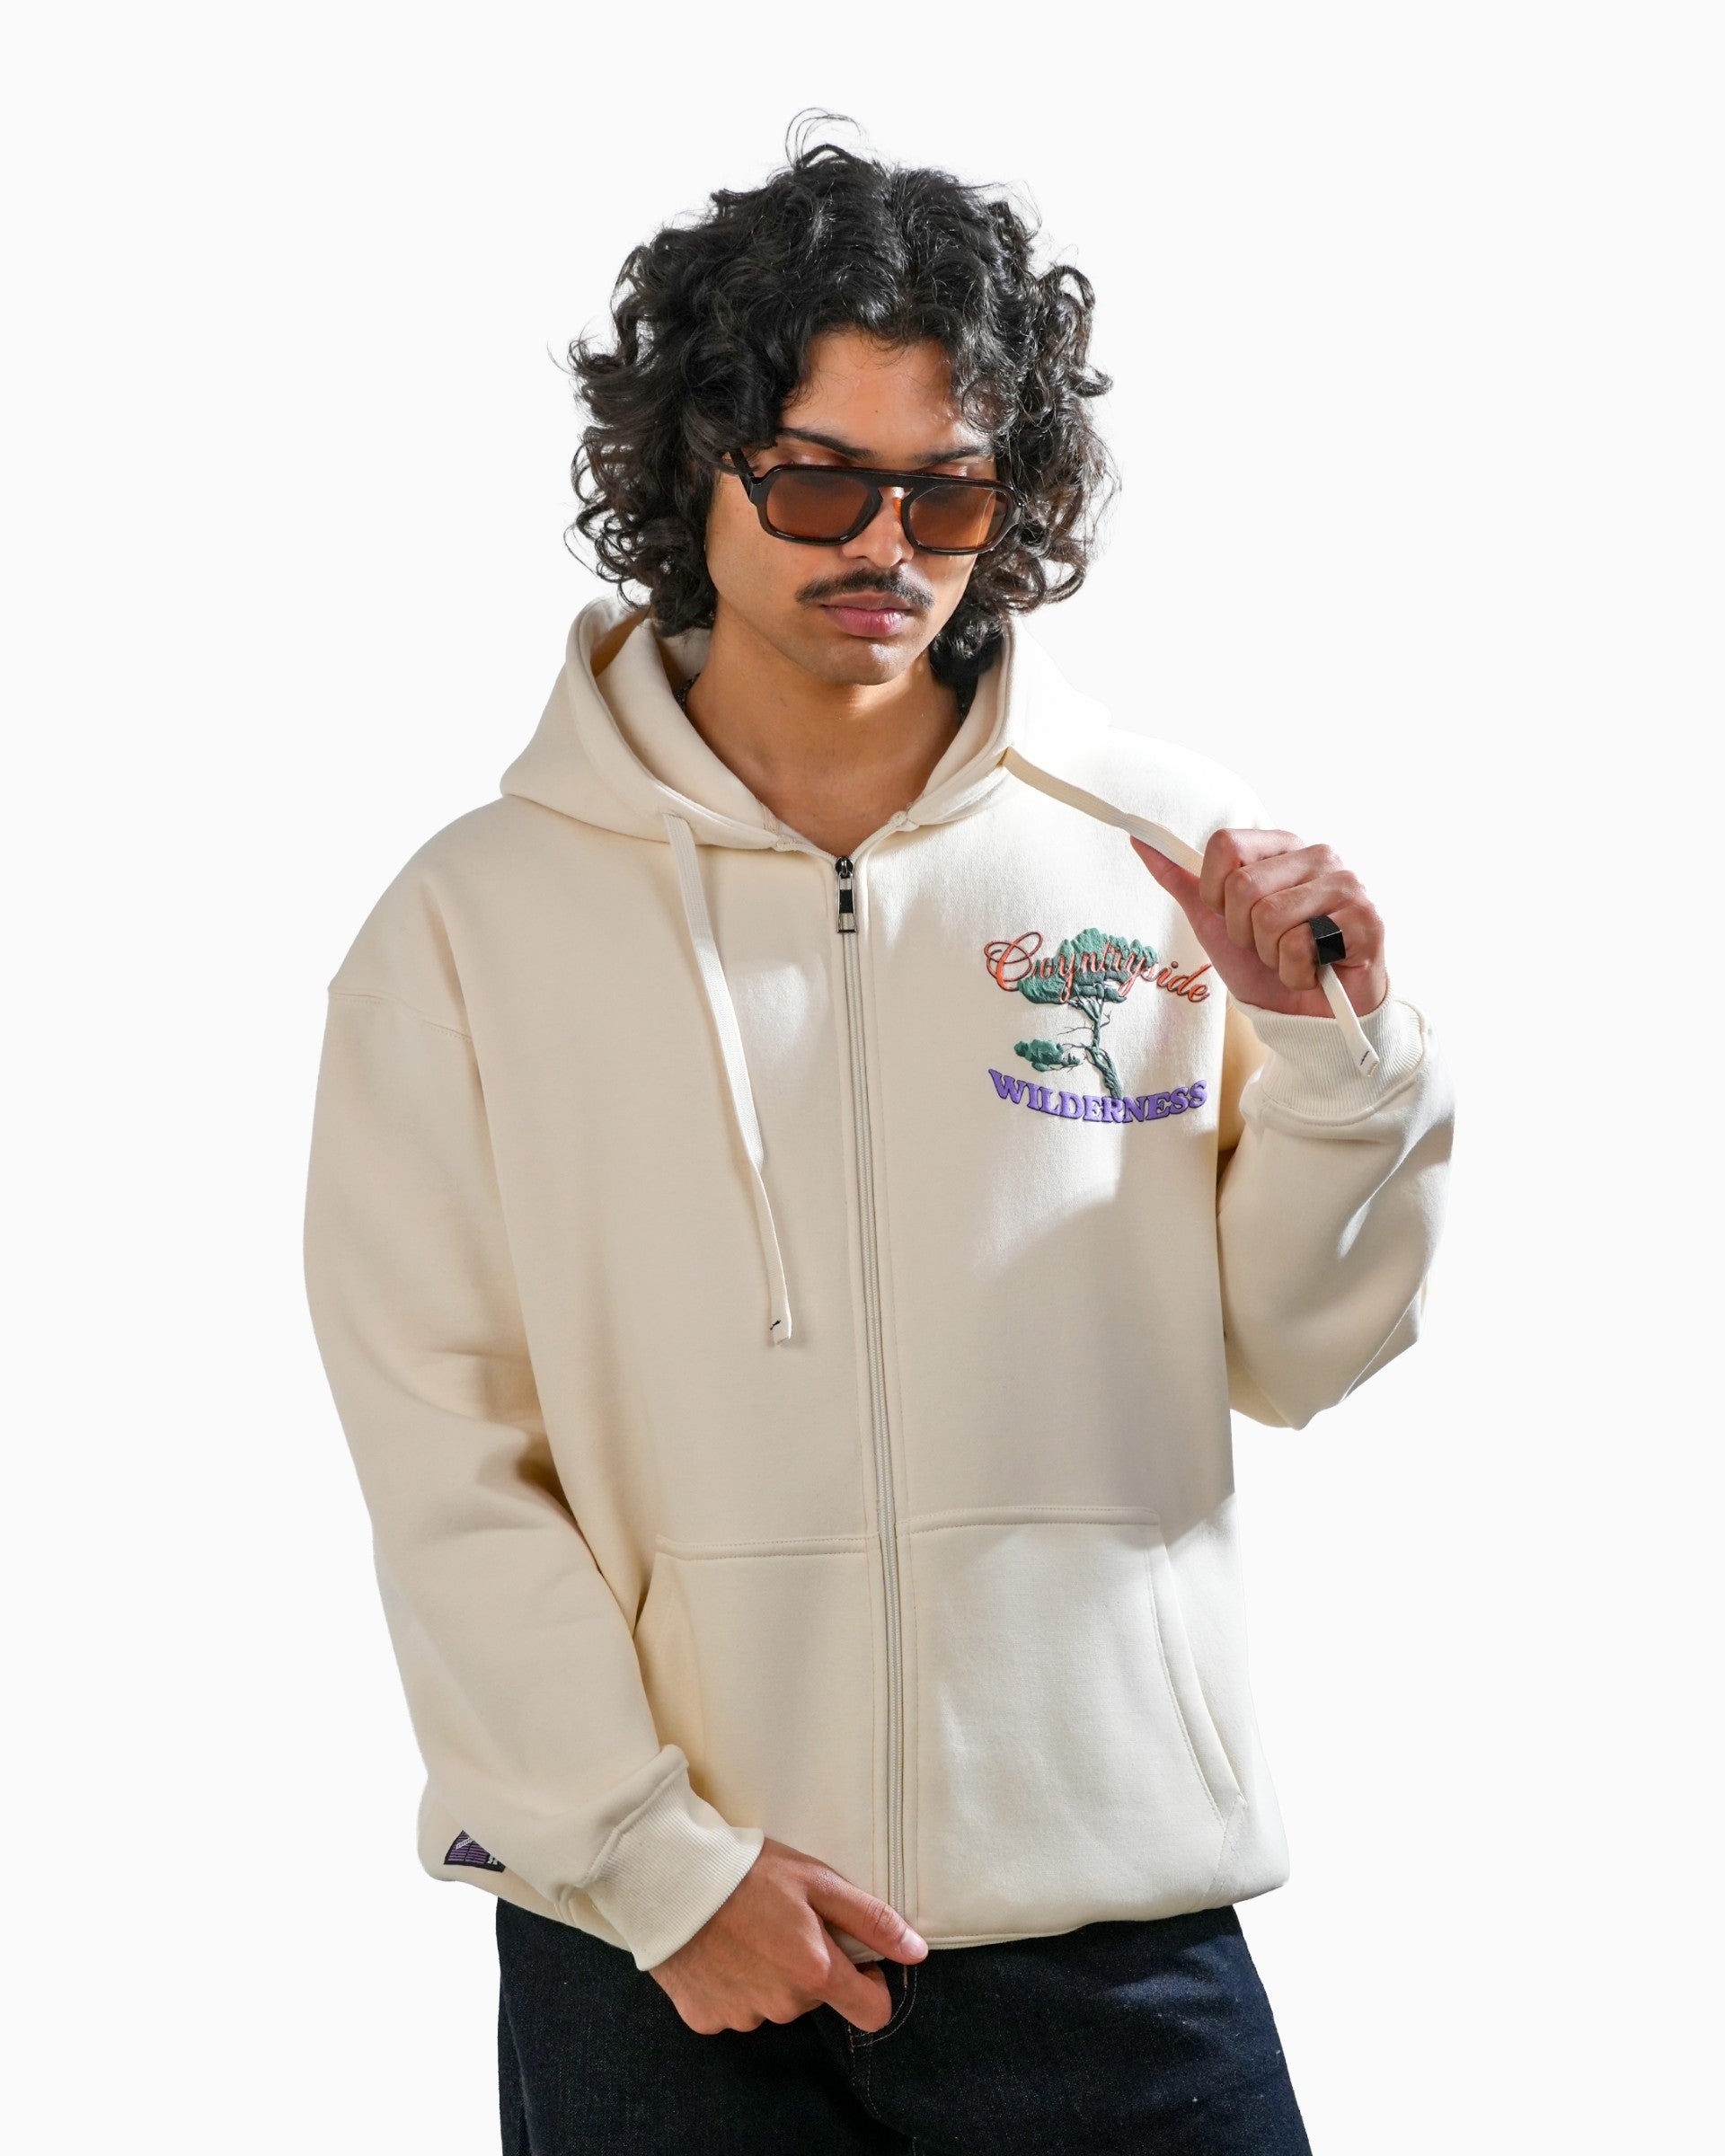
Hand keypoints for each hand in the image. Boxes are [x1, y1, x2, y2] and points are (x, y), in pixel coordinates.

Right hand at [647, 1836, 927, 2035]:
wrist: (668, 1877)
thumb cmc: (748, 1872)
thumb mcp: (817, 1882)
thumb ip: (871, 1920)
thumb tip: (916, 1953)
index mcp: (814, 1974)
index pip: (872, 2013)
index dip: (870, 1986)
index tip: (854, 1959)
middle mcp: (780, 2007)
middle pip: (816, 2001)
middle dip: (811, 1969)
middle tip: (784, 1923)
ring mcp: (740, 2018)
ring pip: (774, 2006)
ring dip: (770, 1977)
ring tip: (746, 1931)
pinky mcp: (704, 2020)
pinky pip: (735, 2009)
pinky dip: (733, 1986)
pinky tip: (720, 1951)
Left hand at [1130, 825, 1388, 1018]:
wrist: (1307, 1017)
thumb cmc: (1265, 966)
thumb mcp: (1213, 922)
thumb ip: (1181, 880)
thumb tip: (1139, 840)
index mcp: (1281, 847)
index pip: (1225, 844)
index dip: (1216, 893)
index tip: (1234, 917)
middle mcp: (1317, 855)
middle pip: (1243, 886)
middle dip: (1244, 934)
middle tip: (1269, 947)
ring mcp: (1347, 884)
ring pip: (1271, 917)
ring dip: (1272, 956)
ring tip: (1293, 960)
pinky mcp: (1367, 919)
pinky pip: (1303, 944)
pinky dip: (1298, 972)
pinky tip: (1316, 972)